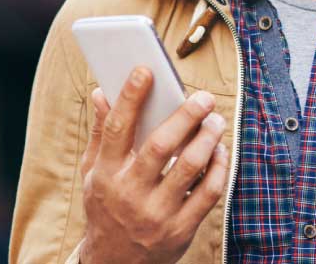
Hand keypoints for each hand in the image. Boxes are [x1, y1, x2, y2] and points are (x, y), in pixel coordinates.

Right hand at [77, 67, 229, 263]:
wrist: (115, 262)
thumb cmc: (108, 207)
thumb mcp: (94, 174)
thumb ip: (101, 133)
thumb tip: (101, 92)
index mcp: (105, 174)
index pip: (117, 129)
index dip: (131, 97)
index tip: (146, 70)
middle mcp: (129, 193)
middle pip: (160, 146)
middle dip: (184, 116)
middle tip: (203, 97)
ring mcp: (156, 213)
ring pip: (189, 167)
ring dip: (208, 139)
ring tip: (216, 120)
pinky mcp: (181, 228)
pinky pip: (208, 192)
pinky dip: (219, 168)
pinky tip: (220, 151)